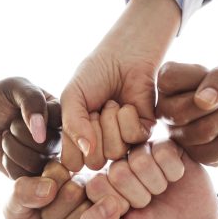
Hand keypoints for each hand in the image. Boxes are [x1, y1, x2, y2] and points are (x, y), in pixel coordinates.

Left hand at [0, 77, 61, 178]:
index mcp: (59, 115)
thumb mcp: (15, 87)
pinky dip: (8, 162)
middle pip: (48, 145)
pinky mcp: (29, 173)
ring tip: (6, 136)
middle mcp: (57, 138)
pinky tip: (4, 152)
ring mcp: (44, 158)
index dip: (38, 120)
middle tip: (11, 124)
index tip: (20, 111)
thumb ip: (32, 99)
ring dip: (12, 147)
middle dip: (20, 132)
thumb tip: (41, 133)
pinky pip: (23, 176)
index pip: (64, 123)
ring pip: (36, 163)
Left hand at [6, 162, 98, 218]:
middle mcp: (81, 181)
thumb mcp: (13, 210)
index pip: (57, 173)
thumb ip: (21, 192)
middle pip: (74, 191)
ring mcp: (98, 201)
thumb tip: (50, 188)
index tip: (37, 205)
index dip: (43, 196)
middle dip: (55, 214)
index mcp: (58, 170)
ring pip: (87, 210)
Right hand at [60, 0, 180, 171]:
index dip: (74, 139)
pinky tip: (128, 105)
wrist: (122, 56)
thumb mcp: (72, 97)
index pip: (73, 162)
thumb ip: (72, 125)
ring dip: (111, 121)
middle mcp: (102, 148)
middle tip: (98, 108)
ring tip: (113, 103)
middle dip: (94, 129)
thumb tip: (87, 151)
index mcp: (80, 143)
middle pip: (95, 161)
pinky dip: (128, 117)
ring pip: (115, 152)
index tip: (78, 115)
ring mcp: (124, 143)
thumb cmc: (93, 75)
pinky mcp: (145, 133)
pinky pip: (134, 137)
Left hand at [81, 142, 217, 218]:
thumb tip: (104, 202)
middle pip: (119, 172)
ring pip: (141, 160)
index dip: (117, 206)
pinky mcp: (165, 144)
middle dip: (139, 196)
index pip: (96, 185)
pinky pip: (163, 151)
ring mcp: (140, 151)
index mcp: (99, 183)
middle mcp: (116, 163)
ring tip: (160, 191)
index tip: (128, 213)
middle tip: (147, 202)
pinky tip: (174, 178)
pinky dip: (173, 171)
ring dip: (157, 184)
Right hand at [156, 62, 217, 165]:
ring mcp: (177, 136)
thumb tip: (202, 101)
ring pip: (200, 132)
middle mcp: (165, 111)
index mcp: (168, 84)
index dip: (194, 79)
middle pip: (177, 113)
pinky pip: (212, 152)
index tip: (210, 77)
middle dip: (213, 106)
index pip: (167, 79)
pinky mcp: (193, 156)